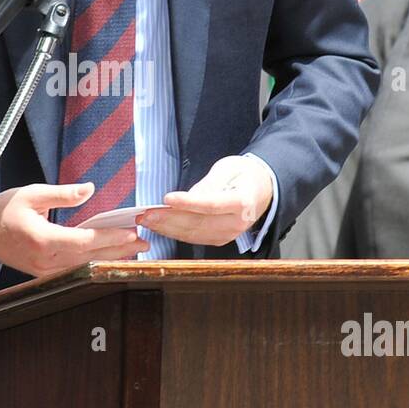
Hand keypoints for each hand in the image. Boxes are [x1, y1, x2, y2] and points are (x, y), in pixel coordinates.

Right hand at [0, 181, 148, 276]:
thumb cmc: (5, 209)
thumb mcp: (32, 194)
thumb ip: (63, 194)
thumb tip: (90, 189)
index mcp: (43, 240)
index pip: (85, 241)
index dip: (110, 238)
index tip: (131, 232)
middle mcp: (46, 260)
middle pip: (90, 258)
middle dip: (118, 250)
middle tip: (144, 243)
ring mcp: (45, 270)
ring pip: (85, 266)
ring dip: (110, 258)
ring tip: (134, 250)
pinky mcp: (44, 272)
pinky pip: (75, 269)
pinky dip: (94, 262)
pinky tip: (109, 257)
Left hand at [137, 155, 273, 246]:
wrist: (263, 189)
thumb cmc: (244, 174)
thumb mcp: (228, 168)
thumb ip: (209, 183)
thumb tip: (187, 197)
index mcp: (242, 202)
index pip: (211, 204)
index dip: (187, 203)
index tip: (166, 199)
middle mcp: (237, 223)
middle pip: (198, 223)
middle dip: (168, 219)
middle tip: (145, 214)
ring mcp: (229, 234)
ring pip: (193, 234)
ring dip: (167, 228)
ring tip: (146, 220)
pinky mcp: (220, 239)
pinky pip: (195, 238)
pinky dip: (175, 233)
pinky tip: (160, 226)